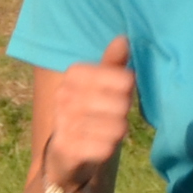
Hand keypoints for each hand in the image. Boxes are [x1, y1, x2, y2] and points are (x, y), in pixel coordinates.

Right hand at [36, 36, 138, 192]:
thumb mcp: (101, 86)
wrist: (65, 154)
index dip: (129, 91)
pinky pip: (105, 148)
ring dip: (117, 132)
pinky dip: (108, 148)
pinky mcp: (66, 148)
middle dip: (124, 114)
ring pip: (116, 127)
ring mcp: (63, 122)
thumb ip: (113, 64)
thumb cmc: (90, 112)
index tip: (121, 93)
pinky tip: (100, 146)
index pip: (123, 79)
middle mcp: (64, 95)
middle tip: (113, 116)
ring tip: (107, 131)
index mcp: (74, 74)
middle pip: (122, 104)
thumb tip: (123, 38)